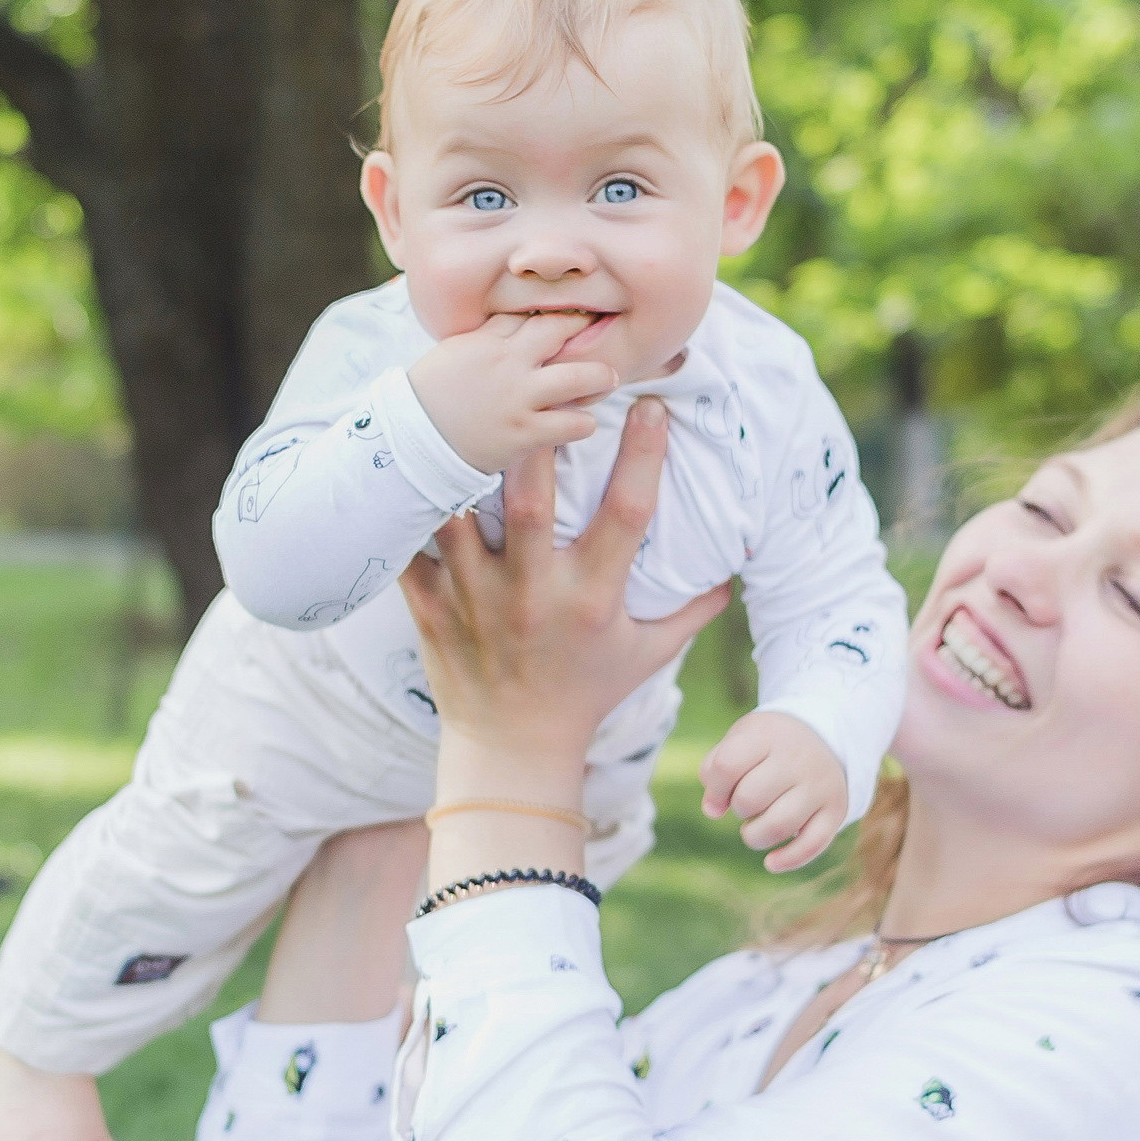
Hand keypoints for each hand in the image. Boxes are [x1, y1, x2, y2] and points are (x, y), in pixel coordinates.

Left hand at [401, 398, 729, 766]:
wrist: (513, 751)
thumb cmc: (585, 695)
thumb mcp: (646, 657)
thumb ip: (689, 613)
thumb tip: (732, 574)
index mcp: (592, 599)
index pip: (628, 514)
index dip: (644, 455)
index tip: (651, 405)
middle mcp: (534, 595)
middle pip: (531, 502)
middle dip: (535, 442)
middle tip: (539, 389)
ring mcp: (476, 601)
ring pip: (460, 518)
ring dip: (462, 468)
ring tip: (467, 416)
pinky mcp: (431, 609)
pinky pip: (411, 549)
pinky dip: (406, 511)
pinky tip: (411, 465)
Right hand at [407, 311, 617, 473]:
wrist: (414, 439)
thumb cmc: (429, 396)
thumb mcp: (453, 353)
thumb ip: (486, 337)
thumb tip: (514, 324)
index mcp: (487, 340)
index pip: (530, 314)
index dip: (555, 313)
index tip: (572, 314)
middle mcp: (508, 363)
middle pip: (559, 330)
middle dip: (582, 328)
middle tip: (599, 333)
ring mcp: (519, 398)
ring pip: (579, 376)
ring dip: (600, 376)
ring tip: (608, 378)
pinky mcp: (525, 432)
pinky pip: (571, 424)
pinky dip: (583, 422)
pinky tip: (583, 422)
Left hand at [700, 710, 849, 872]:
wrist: (823, 738)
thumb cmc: (766, 746)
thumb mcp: (739, 741)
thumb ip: (715, 771)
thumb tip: (713, 811)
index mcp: (766, 734)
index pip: (727, 765)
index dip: (715, 790)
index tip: (719, 796)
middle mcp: (797, 757)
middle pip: (750, 798)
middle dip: (738, 809)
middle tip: (745, 805)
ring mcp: (820, 784)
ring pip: (778, 826)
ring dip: (754, 836)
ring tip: (753, 829)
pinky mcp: (836, 809)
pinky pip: (812, 845)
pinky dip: (788, 860)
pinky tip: (770, 863)